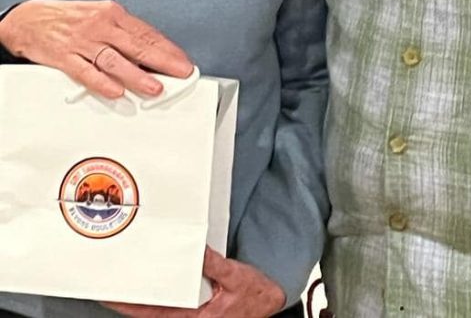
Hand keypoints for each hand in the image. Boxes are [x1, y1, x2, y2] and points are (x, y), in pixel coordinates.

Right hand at [0, 0, 192, 97]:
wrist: (29, 19)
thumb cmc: (69, 18)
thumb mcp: (100, 16)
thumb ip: (123, 34)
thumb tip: (150, 53)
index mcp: (112, 14)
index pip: (146, 33)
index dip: (167, 48)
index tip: (182, 61)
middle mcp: (100, 26)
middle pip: (136, 45)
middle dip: (162, 61)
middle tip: (180, 73)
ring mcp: (83, 42)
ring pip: (114, 60)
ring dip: (137, 75)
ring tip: (155, 87)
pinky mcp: (65, 57)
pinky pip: (86, 72)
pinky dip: (101, 83)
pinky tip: (115, 91)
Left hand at [105, 248, 286, 317]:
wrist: (269, 302)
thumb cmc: (254, 297)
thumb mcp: (236, 277)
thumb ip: (215, 265)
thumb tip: (198, 251)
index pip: (153, 313)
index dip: (130, 305)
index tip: (112, 294)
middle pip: (150, 311)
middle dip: (130, 299)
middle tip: (109, 283)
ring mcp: (190, 315)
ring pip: (158, 308)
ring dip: (142, 296)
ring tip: (123, 281)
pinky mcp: (194, 309)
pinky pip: (170, 302)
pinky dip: (158, 292)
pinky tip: (150, 281)